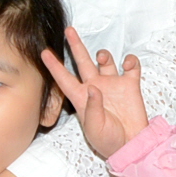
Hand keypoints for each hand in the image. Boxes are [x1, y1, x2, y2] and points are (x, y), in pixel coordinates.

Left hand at [41, 29, 149, 161]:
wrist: (131, 146)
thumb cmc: (108, 141)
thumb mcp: (95, 128)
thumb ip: (93, 108)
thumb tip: (93, 87)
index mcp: (81, 98)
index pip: (64, 79)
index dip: (54, 66)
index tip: (44, 52)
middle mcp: (95, 87)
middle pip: (83, 62)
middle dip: (76, 46)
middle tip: (69, 30)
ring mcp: (112, 85)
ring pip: (105, 61)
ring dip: (103, 54)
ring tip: (102, 58)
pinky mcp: (129, 86)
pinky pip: (131, 67)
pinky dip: (131, 61)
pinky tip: (128, 63)